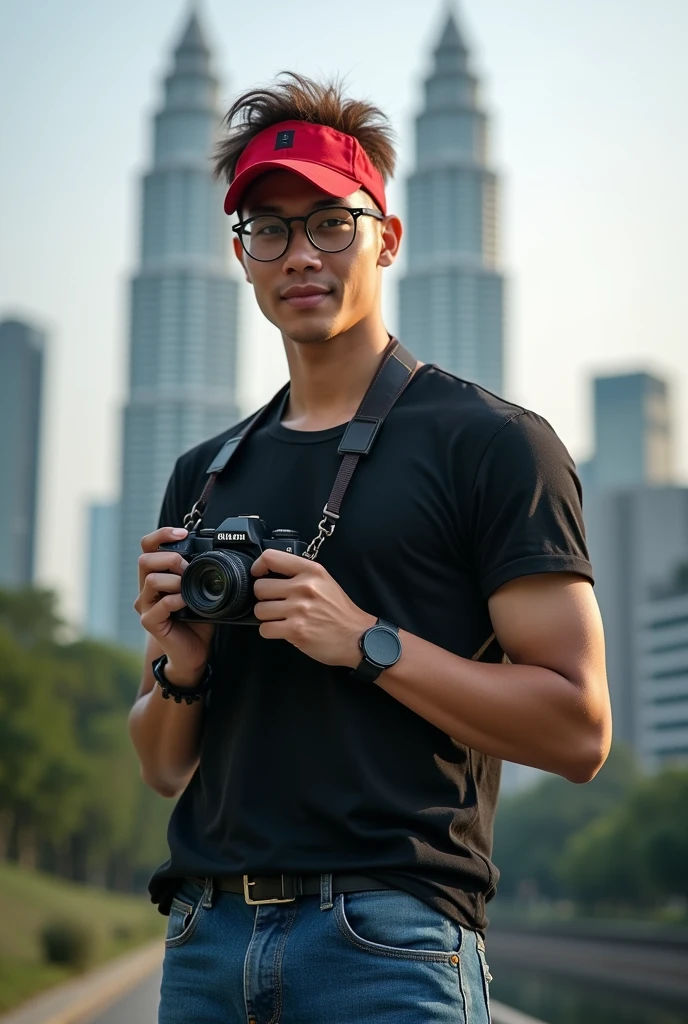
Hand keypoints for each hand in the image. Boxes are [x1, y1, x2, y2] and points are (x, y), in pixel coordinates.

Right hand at [134, 527, 214, 683]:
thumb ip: (200, 572)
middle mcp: (146, 589)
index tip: (183, 533)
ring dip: (175, 580)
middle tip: (188, 567)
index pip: (148, 547)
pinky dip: (176, 600)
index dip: (162, 534)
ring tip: (188, 588)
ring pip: (151, 579)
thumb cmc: (197, 620)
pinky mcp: (150, 622)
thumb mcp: (201, 590)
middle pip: (145, 559)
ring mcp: (146, 606)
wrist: (194, 652)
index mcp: (157, 575)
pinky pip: (161, 604)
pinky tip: (187, 603)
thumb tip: (215, 552)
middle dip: (171, 558)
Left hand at [251, 549, 374, 667]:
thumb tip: (270, 574)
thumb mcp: (325, 582)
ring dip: (267, 617)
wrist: (357, 637)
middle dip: (264, 598)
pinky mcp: (296, 630)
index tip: (259, 575)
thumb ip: (300, 574)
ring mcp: (299, 609)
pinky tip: (283, 630)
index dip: (258, 567)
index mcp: (312, 571)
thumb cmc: (340, 611)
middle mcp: (304, 587)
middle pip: (260, 587)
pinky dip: (270, 632)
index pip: (271, 557)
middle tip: (276, 604)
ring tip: (281, 618)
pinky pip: (265, 629)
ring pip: (260, 610)